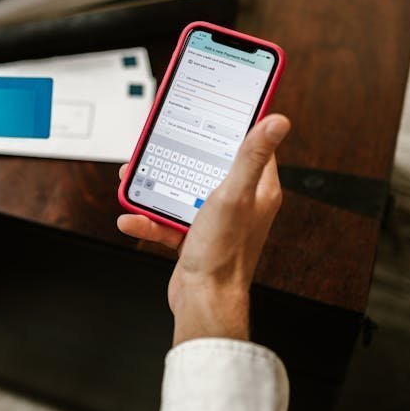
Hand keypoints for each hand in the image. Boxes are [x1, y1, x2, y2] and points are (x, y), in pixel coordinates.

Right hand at [117, 114, 290, 344]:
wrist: (204, 301)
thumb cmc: (224, 253)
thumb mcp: (235, 194)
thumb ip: (251, 156)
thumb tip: (277, 120)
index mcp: (257, 189)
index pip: (248, 146)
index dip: (230, 126)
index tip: (211, 108)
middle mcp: (238, 202)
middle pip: (205, 164)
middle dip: (178, 154)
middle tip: (158, 142)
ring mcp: (213, 219)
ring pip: (181, 190)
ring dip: (155, 185)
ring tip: (135, 177)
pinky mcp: (192, 236)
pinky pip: (166, 219)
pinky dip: (148, 218)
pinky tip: (133, 218)